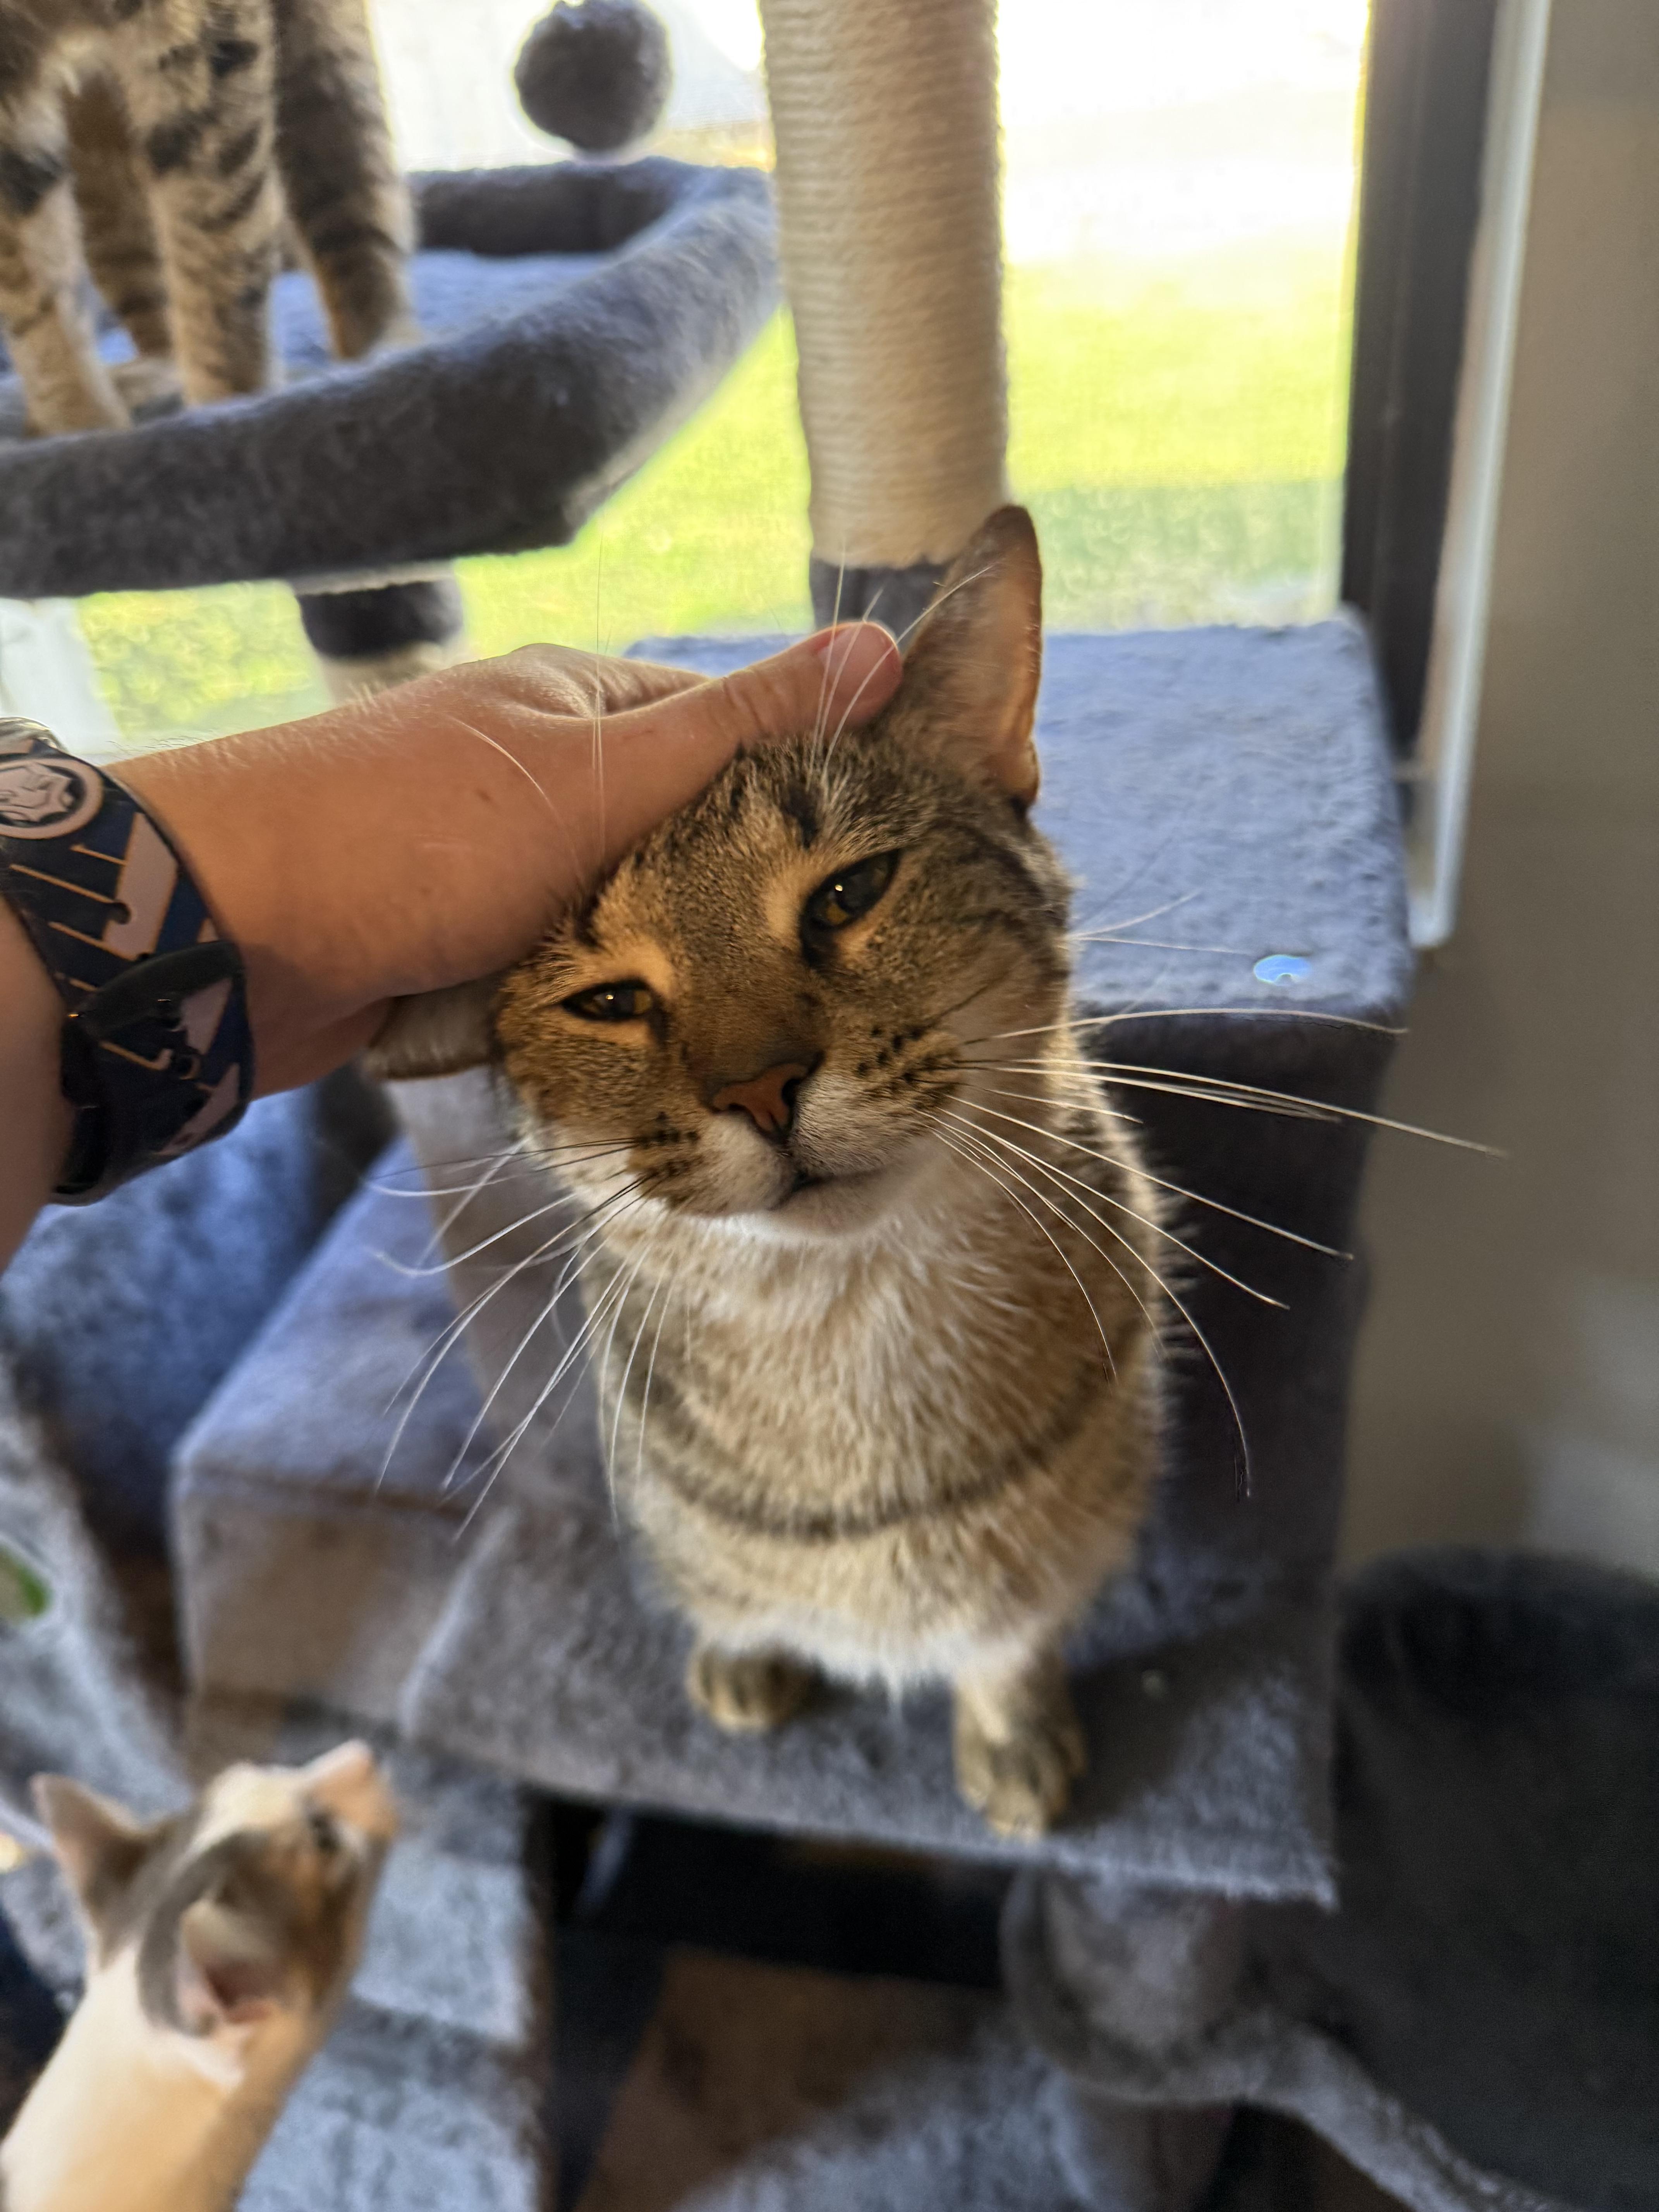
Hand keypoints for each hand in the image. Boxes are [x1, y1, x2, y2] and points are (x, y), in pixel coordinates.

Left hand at [118, 624, 900, 1093]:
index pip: (736, 735)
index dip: (810, 798)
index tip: (879, 874)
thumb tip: (885, 647)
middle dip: (736, 904)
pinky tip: (646, 1056)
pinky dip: (596, 1013)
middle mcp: (542, 774)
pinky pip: (567, 980)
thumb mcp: (599, 774)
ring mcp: (501, 866)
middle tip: (816, 978)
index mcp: (579, 704)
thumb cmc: (410, 837)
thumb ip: (740, 729)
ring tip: (742, 1032)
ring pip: (632, 921)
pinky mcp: (467, 949)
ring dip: (665, 973)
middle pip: (688, 839)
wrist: (222, 938)